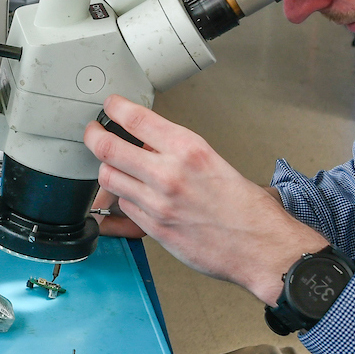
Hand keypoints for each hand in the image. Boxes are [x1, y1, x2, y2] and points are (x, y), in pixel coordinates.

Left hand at [85, 96, 329, 305]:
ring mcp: (157, 203)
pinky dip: (124, 198)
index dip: (114, 107)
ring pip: (108, 178)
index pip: (136, 118)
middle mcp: (169, 173)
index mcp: (188, 149)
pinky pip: (123, 206)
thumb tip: (145, 141)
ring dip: (108, 170)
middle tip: (93, 132)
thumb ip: (176, 151)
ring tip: (115, 167)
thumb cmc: (247, 208)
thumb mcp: (213, 161)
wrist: (261, 248)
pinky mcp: (153, 228)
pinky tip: (134, 196)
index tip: (109, 105)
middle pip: (107, 147)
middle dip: (93, 136)